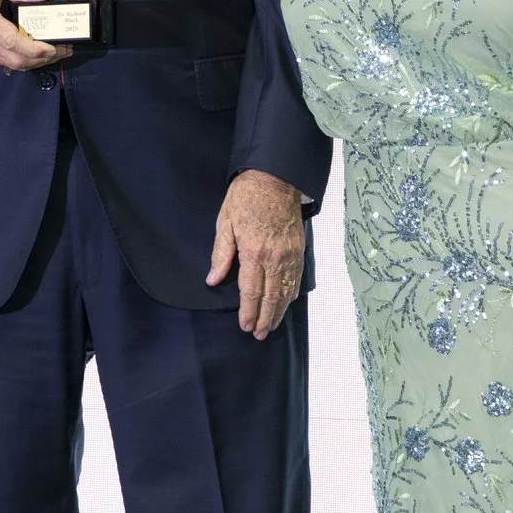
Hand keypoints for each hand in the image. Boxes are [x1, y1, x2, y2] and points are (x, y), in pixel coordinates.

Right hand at [0, 0, 67, 70]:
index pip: (9, 40)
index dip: (34, 47)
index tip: (54, 46)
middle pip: (13, 58)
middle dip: (41, 58)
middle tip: (63, 49)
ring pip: (11, 64)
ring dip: (36, 62)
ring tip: (56, 52)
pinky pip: (5, 63)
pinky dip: (24, 61)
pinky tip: (38, 53)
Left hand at [206, 169, 305, 339]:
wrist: (275, 178)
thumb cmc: (246, 197)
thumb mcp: (225, 222)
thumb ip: (221, 254)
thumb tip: (214, 279)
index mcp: (253, 252)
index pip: (251, 291)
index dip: (248, 311)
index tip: (245, 325)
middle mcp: (274, 257)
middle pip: (270, 296)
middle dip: (264, 318)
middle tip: (259, 334)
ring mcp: (289, 254)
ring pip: (286, 290)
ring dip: (279, 310)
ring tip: (271, 325)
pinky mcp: (299, 249)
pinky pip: (296, 278)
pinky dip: (292, 293)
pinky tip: (286, 302)